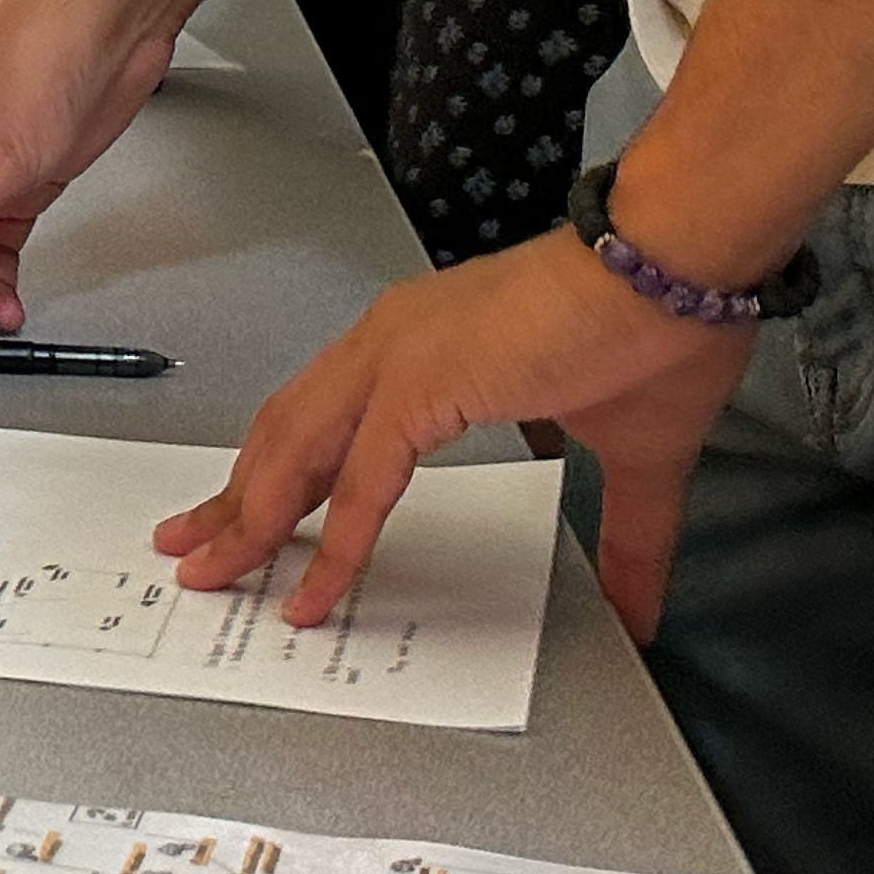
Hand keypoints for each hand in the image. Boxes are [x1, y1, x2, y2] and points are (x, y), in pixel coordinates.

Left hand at [152, 233, 757, 642]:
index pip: (323, 423)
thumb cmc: (659, 331)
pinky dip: (334, 539)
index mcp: (419, 345)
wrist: (680, 265)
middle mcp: (389, 343)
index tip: (248, 521)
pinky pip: (361, 479)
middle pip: (284, 436)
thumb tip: (637, 608)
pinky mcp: (421, 382)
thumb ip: (626, 539)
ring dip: (250, 519)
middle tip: (194, 553)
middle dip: (235, 501)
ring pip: (295, 453)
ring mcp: (396, 358)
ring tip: (216, 572)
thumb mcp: (629, 457)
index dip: (279, 478)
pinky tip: (314, 587)